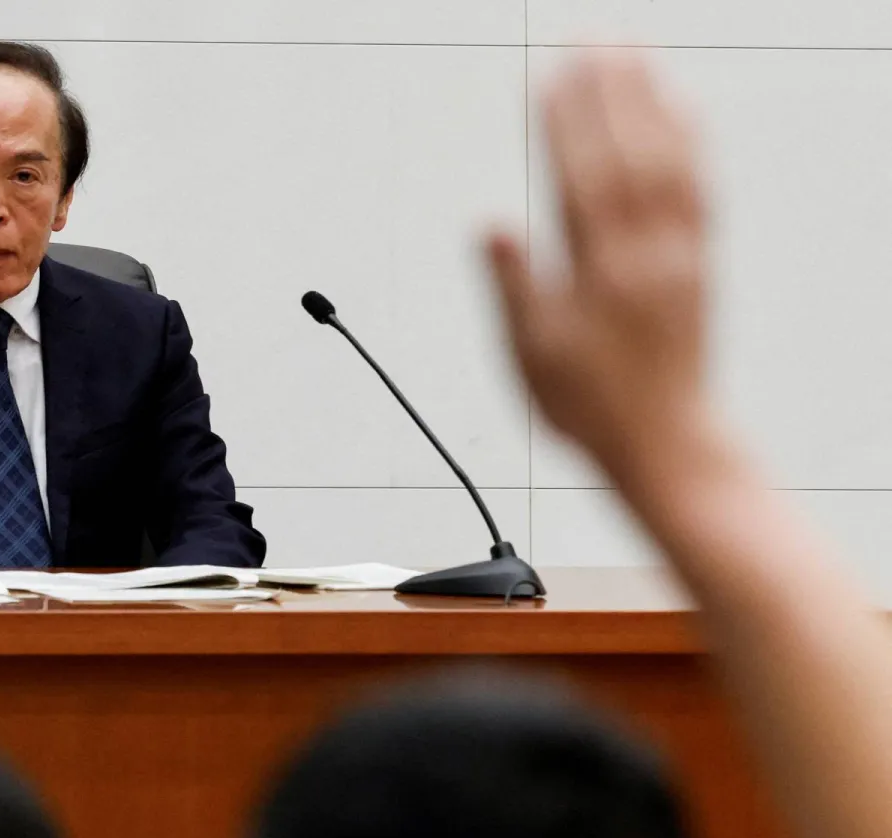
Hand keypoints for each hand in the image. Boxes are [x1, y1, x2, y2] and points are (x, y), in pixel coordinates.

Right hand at [487, 54, 711, 487]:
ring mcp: (680, 254)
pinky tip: (682, 108)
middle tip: (590, 37)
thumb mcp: (532, 356)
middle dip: (606, 89)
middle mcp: (646, 253)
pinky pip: (700, 186)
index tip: (549, 72)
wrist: (667, 444)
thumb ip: (514, 284)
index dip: (562, 121)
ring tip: (631, 51)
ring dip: (648, 99)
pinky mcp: (699, 262)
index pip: (578, 176)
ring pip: (667, 159)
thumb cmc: (591, 407)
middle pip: (626, 152)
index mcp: (599, 272)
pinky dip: (691, 140)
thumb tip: (490, 223)